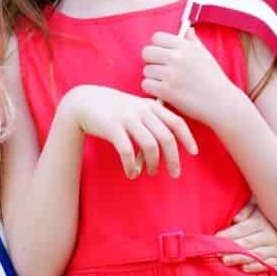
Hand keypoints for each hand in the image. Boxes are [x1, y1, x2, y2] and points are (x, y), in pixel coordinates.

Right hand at [60, 85, 198, 178]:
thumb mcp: (134, 107)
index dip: (188, 138)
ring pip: (150, 145)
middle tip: (175, 173)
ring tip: (151, 172)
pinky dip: (131, 165)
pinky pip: (127, 151)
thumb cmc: (111, 108)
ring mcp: (127, 119)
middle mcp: (141, 111)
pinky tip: (131, 173)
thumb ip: (151, 118)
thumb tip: (166, 141)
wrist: (83, 101)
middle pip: (166, 137)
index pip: (176, 122)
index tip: (193, 153)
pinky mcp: (112, 128)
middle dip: (173, 158)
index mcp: (150, 106)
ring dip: (153, 163)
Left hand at [140, 28, 241, 125]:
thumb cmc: (213, 79)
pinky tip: (162, 91)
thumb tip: (187, 30)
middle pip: (147, 52)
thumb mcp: (205, 55)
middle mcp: (177, 58)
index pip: (157, 37)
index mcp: (186, 47)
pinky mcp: (166, 90)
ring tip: (165, 82)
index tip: (162, 55)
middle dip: (151, 61)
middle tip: (160, 70)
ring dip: (152, 77)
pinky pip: (146, 84)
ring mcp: (171, 74)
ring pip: (146, 70)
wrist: (221, 102)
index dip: (157, 46)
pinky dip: (151, 89)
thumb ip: (193, 42)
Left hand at [215, 200, 276, 272]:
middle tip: (218, 252)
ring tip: (225, 260)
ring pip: (256, 255)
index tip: (216, 238)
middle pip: (248, 243)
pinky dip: (255, 267)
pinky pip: (267, 265)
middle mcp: (271, 235)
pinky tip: (243, 268)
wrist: (274, 222)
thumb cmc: (254, 215)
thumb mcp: (250, 207)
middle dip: (231, 248)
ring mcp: (275, 247)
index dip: (229, 234)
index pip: (242, 229)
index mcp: (261, 221)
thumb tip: (237, 218)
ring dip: (240, 259)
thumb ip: (244, 211)